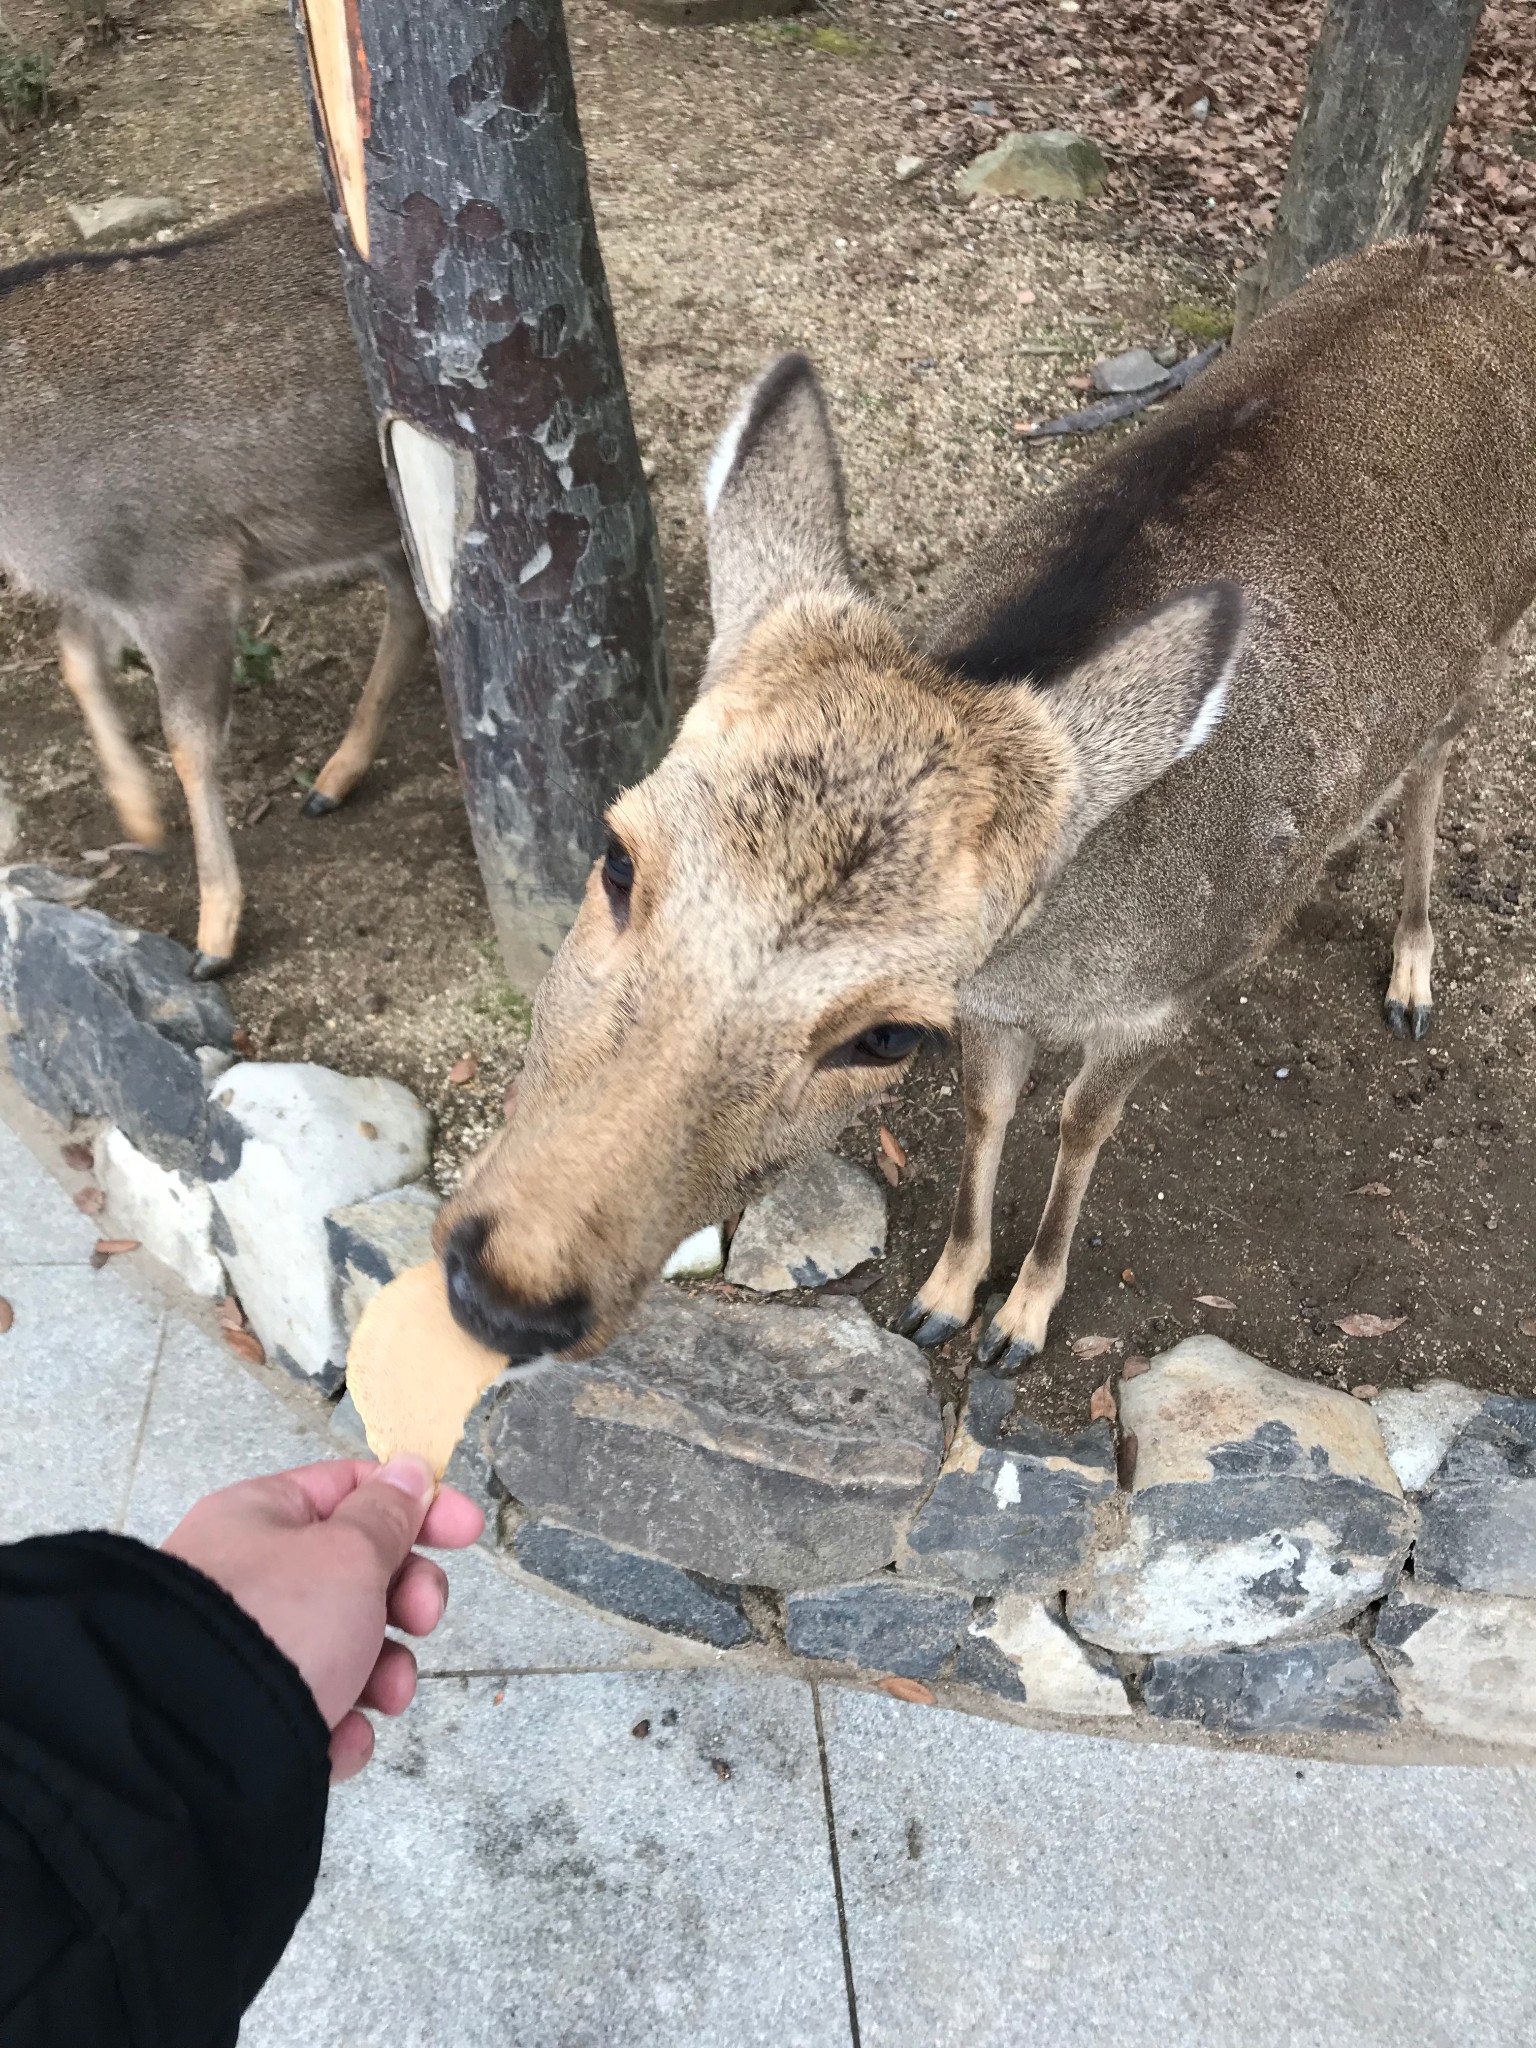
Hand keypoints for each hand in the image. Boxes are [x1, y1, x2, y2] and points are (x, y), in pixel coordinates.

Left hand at [162, 1457, 483, 1781]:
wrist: (195, 1748)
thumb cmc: (276, 1624)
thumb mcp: (348, 1554)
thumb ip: (388, 1515)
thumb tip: (409, 1471)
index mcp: (261, 1518)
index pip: (351, 1489)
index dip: (416, 1506)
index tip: (468, 1532)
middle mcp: (250, 1579)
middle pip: (357, 1573)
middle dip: (406, 1599)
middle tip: (421, 1617)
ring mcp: (250, 1652)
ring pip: (347, 1648)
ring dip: (384, 1671)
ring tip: (386, 1694)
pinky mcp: (251, 1719)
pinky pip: (318, 1709)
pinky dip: (342, 1725)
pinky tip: (340, 1739)